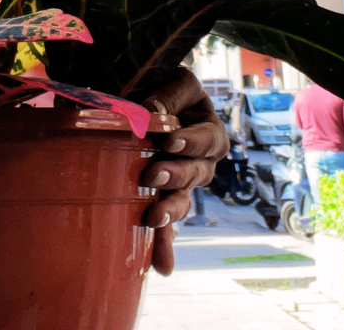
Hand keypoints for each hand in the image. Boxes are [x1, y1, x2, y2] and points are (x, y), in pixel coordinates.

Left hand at [140, 67, 228, 274]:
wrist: (136, 93)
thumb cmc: (156, 81)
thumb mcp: (169, 79)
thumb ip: (166, 93)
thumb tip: (153, 111)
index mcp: (205, 125)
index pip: (208, 137)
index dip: (192, 140)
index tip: (171, 140)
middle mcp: (201, 157)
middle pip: (198, 172)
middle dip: (176, 174)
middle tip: (153, 173)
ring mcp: (184, 180)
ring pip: (185, 198)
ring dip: (171, 209)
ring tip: (154, 217)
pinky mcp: (165, 196)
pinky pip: (169, 223)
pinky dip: (165, 243)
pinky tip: (162, 265)